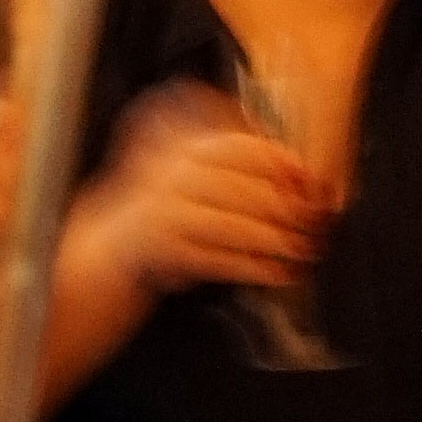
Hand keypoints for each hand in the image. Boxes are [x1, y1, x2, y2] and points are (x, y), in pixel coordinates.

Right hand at [85, 80, 328, 307]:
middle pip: (240, 187)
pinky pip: (217, 259)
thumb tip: (293, 172)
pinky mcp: (163, 250)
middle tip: (313, 220)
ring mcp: (164, 213)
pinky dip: (251, 268)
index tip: (306, 177)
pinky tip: (276, 273)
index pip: (237, 147)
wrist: (108, 249)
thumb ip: (233, 166)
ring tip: (301, 250)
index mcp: (182, 149)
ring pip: (231, 225)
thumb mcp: (190, 175)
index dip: (277, 161)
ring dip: (273, 239)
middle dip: (283, 206)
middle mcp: (171, 176)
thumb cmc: (163, 212)